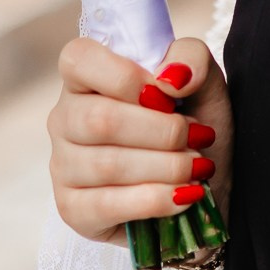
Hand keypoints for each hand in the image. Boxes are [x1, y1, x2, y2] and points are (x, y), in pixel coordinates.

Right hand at [47, 36, 231, 246]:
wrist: (206, 184)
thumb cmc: (195, 123)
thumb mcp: (204, 81)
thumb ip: (191, 59)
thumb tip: (170, 77)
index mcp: (86, 77)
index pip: (78, 59)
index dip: (126, 76)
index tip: (167, 94)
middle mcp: (65, 119)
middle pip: (100, 120)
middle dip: (164, 131)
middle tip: (199, 137)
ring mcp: (63, 166)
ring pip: (108, 165)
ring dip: (168, 167)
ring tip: (197, 166)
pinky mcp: (73, 209)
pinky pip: (107, 205)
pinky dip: (156, 199)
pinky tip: (184, 195)